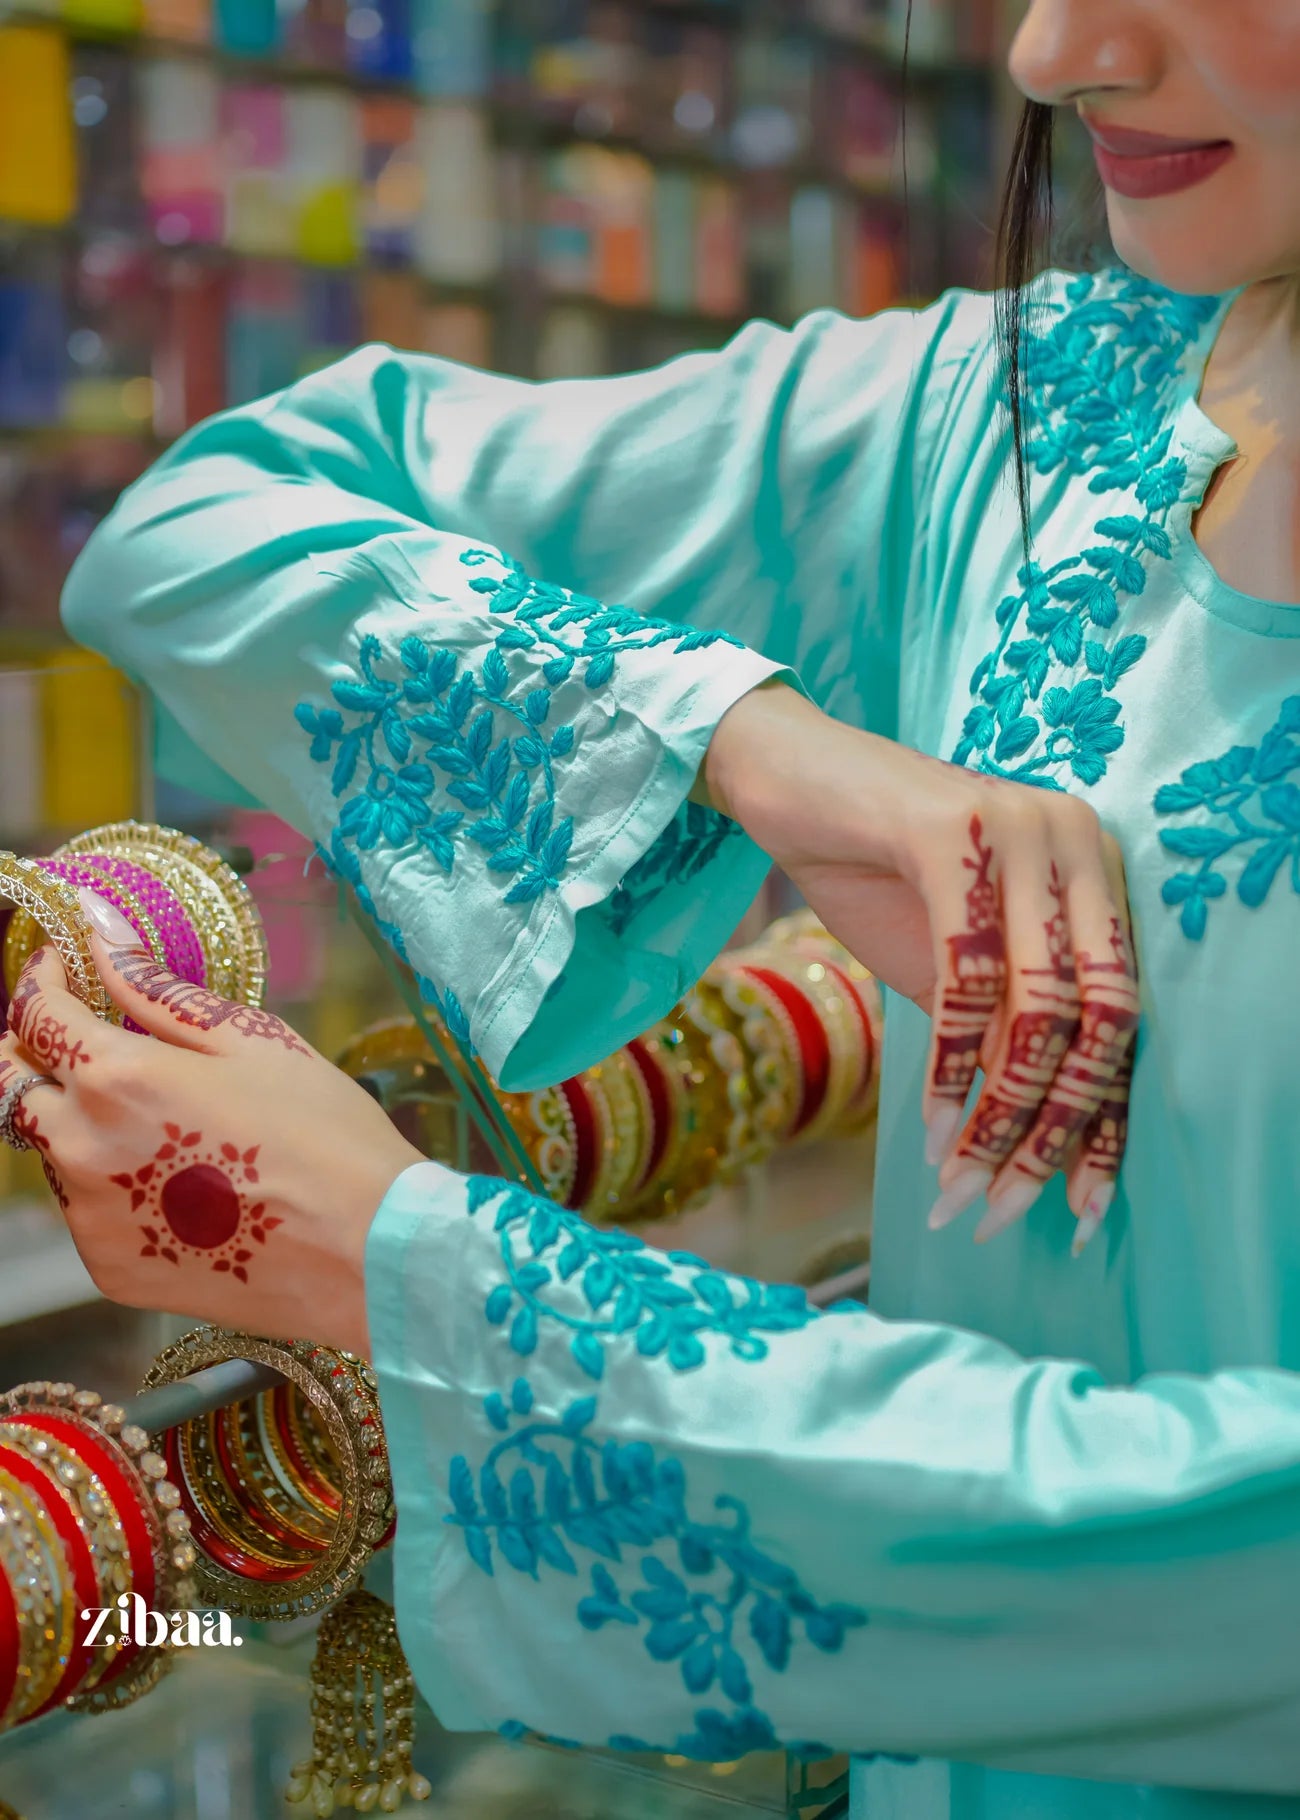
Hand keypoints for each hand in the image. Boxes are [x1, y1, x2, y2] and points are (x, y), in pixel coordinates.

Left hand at [0, 898, 422, 1353]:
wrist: (367, 1252)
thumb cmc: (324, 1133)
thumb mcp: (250, 1040)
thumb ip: (156, 988)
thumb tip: (97, 929)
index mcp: (116, 1076)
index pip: (36, 1015)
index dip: (43, 982)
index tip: (64, 969)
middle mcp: (82, 1148)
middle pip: (16, 1087)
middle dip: (41, 1056)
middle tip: (98, 1045)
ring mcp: (90, 1218)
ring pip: (51, 1151)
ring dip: (81, 1124)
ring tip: (167, 1128)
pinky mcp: (109, 1269)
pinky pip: (85, 1212)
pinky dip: (113, 1188)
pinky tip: (181, 1187)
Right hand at [704, 684, 1138, 1250]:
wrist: (784, 779)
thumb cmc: (870, 870)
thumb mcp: (950, 966)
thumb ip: (1002, 1031)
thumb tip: (1036, 1140)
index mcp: (1093, 871)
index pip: (1125, 1013)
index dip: (1107, 1116)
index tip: (1081, 1204)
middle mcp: (1078, 842)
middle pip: (1100, 1019)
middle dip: (1055, 1131)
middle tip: (1005, 1210)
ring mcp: (1023, 830)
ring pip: (1040, 1008)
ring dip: (997, 1116)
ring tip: (958, 1186)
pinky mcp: (958, 834)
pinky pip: (969, 977)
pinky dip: (950, 1065)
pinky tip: (928, 1125)